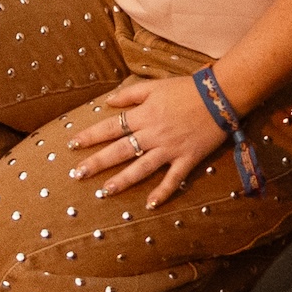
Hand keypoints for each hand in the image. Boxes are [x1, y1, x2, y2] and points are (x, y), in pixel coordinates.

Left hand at [73, 71, 233, 205]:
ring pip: (141, 167)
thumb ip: (129, 94)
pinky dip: (163, 192)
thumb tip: (107, 102)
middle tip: (78, 174)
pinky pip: (173, 179)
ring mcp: (170, 148)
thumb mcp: (154, 86)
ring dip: (123, 181)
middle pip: (120, 150)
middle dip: (97, 162)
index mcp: (143, 115)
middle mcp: (153, 134)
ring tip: (105, 191)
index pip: (110, 127)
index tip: (72, 145)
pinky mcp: (187, 158)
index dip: (90, 136)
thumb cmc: (185, 89)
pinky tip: (151, 205)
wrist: (219, 96)